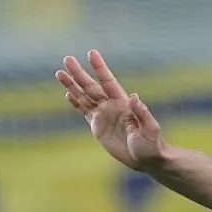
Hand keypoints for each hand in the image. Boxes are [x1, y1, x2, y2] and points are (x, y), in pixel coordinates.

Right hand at [56, 50, 162, 169]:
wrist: (146, 159)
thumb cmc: (151, 144)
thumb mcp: (149, 129)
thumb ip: (142, 113)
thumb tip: (134, 96)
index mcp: (123, 103)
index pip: (108, 82)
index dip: (100, 68)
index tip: (92, 53)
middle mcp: (112, 105)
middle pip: (91, 86)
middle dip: (79, 73)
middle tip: (67, 59)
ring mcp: (104, 115)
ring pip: (84, 96)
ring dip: (72, 85)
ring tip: (60, 73)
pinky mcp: (97, 126)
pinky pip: (84, 111)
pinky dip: (75, 102)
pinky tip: (67, 93)